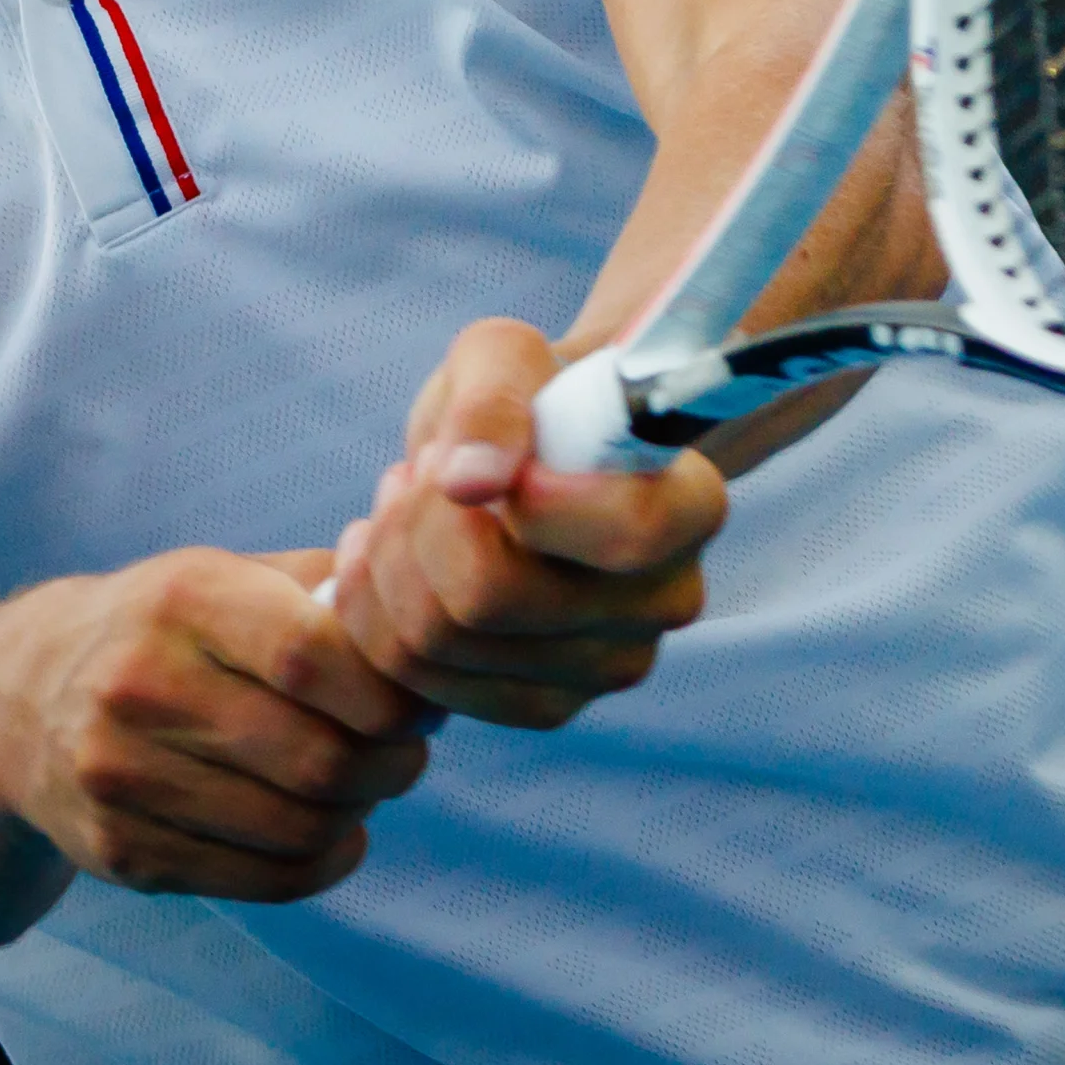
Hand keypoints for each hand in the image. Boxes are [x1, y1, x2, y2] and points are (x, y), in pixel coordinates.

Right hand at [0, 546, 437, 901]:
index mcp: (181, 599)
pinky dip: (324, 862)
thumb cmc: (159, 629)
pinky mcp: (123, 852)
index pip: (312, 654)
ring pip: (297, 827)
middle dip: (393, 762)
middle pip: (316, 756)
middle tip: (411, 750)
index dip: (390, 689)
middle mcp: (140, 686)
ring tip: (371, 784)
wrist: (18, 703)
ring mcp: (122, 778)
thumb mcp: (222, 574)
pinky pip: (261, 878)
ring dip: (361, 812)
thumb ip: (322, 583)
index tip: (420, 698)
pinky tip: (337, 833)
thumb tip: (423, 616)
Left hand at [328, 319, 726, 726]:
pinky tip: (391, 564)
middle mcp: (666, 601)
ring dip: (388, 562)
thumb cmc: (525, 397)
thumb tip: (470, 481)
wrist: (521, 457)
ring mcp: (608, 666)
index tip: (482, 466)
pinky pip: (420, 685)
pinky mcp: (545, 706)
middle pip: (496, 597)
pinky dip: (376, 616)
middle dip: (419, 523)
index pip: (626, 535)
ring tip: (401, 507)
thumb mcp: (502, 358)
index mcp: (689, 506)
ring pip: (442, 641)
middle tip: (418, 472)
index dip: (535, 505)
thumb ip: (492, 402)